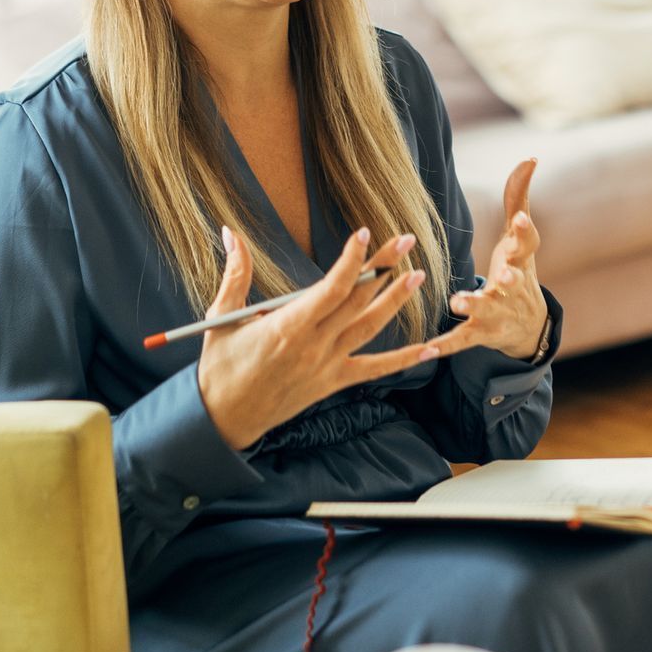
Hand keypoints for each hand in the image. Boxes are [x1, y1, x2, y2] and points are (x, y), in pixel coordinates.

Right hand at [196, 225, 477, 449]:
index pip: (331, 288)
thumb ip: (235, 273)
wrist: (224, 420)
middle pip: (357, 300)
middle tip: (406, 241)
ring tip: (417, 275)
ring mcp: (326, 365)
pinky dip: (404, 359)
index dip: (352, 260)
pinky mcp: (332, 383)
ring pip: (370, 328)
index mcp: (287, 327)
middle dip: (384, 268)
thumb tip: (229, 231)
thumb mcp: (223, 317)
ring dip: (395, 301)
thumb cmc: (221, 367)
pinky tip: (431, 349)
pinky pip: (374, 370)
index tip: (364, 234)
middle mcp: (313, 345)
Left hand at [447, 157, 549, 360]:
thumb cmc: (518, 269)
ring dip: (472, 304)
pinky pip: (462, 340)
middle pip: (513, 283)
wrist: (528, 327)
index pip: (528, 245)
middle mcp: (512, 288)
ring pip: (485, 310)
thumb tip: (531, 157)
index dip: (525, 232)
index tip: (521, 219)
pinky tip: (428, 348)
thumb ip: (519, 197)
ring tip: (458, 301)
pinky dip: (447, 344)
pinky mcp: (480, 334)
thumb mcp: (520, 237)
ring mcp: (497, 313)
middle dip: (509, 279)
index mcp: (520, 261)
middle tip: (503, 276)